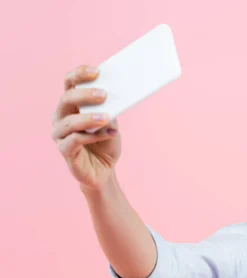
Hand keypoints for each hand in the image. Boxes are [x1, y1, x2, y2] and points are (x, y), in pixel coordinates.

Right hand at [52, 65, 120, 189]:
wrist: (104, 169)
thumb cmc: (105, 142)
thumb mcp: (111, 123)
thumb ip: (110, 110)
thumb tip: (117, 97)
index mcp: (71, 105)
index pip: (69, 83)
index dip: (80, 74)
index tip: (96, 71)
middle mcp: (61, 116)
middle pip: (67, 99)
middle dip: (85, 95)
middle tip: (104, 95)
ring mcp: (60, 134)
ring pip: (69, 121)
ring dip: (89, 118)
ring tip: (107, 118)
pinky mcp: (64, 150)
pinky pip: (75, 140)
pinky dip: (93, 136)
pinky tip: (109, 134)